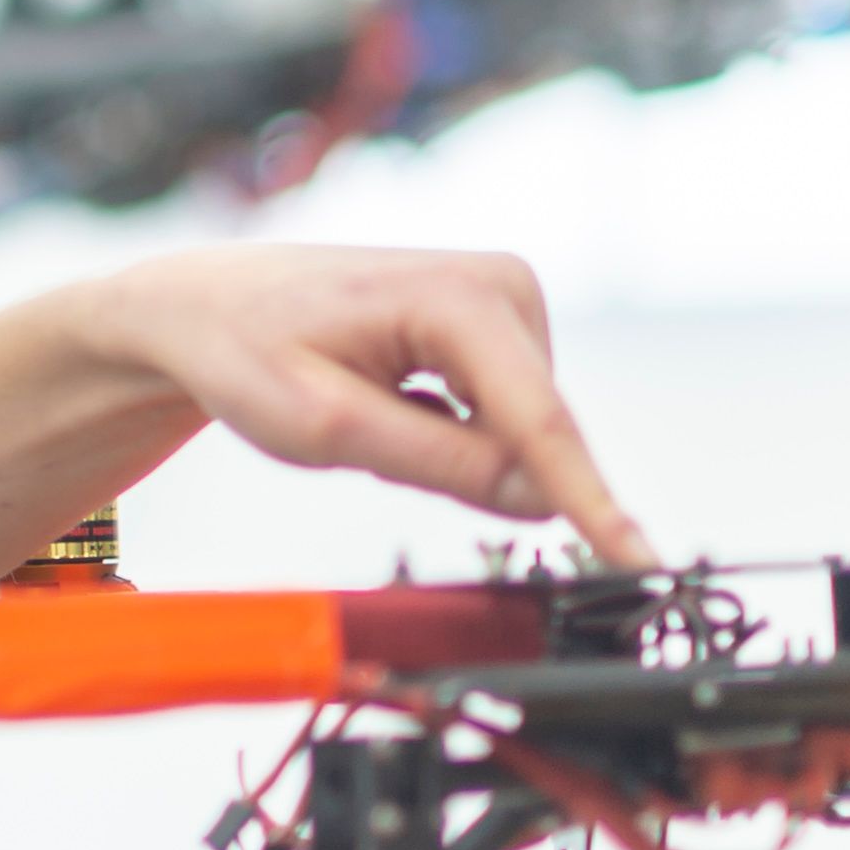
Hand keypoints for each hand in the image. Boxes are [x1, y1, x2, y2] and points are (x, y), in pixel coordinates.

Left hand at [73, 244, 648, 565]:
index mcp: (457, 297)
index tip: (644, 565)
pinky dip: (446, 432)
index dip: (594, 504)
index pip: (542, 423)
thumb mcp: (327, 428)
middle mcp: (499, 284)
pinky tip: (382, 395)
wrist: (205, 307)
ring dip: (448, 448)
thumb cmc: (246, 352)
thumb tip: (542, 500)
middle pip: (533, 429)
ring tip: (364, 403)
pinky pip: (502, 415)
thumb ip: (441, 464)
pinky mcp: (493, 323)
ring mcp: (501, 299)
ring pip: (519, 429)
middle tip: (364, 434)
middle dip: (468, 467)